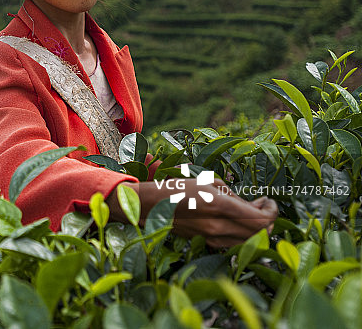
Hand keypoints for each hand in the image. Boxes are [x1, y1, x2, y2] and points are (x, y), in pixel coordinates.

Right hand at [107, 179, 277, 247]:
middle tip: (264, 207)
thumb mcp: (207, 182)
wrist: (151, 206)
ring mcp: (213, 237)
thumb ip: (232, 194)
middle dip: (269, 221)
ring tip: (252, 214)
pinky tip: (237, 222)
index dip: (272, 211)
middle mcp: (219, 226)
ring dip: (257, 229)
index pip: (262, 219)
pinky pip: (235, 243)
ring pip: (250, 241)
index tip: (269, 202)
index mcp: (220, 206)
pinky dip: (244, 235)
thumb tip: (251, 205)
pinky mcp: (207, 243)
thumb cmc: (177, 188)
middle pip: (261, 233)